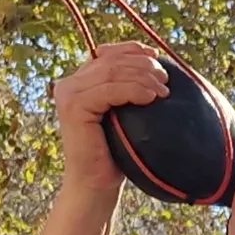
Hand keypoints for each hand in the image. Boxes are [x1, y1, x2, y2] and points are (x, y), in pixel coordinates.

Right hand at [48, 41, 169, 197]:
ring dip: (143, 77)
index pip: (109, 54)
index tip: (158, 57)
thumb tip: (156, 61)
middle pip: (112, 61)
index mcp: (81, 81)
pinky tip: (151, 98)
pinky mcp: (73, 106)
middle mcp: (70, 83)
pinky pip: (110, 90)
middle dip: (143, 65)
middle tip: (166, 78)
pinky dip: (133, 90)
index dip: (134, 50)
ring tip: (164, 90)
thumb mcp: (126, 113)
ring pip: (113, 72)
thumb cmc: (116, 153)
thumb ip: (129, 87)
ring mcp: (68, 93)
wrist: (97, 184)